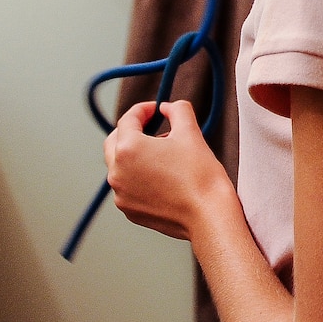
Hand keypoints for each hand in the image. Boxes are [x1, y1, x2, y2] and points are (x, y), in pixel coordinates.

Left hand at [105, 100, 234, 241]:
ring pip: (120, 165)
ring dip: (135, 154)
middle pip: (114, 141)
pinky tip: (161, 176)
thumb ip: (177, 110)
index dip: (143, 109)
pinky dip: (138, 176)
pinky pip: (127, 185)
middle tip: (152, 126)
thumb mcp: (190, 132)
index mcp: (128, 149)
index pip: (128, 119)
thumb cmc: (200, 175)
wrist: (208, 214)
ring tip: (162, 153)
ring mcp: (120, 194)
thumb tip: (167, 107)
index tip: (156, 109)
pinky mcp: (128, 210)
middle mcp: (117, 172)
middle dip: (132, 130)